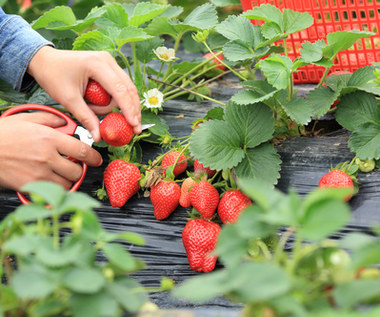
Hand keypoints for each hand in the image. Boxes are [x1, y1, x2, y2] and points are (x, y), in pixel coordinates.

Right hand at [0, 112, 101, 190]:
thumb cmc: (2, 133)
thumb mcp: (27, 118)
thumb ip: (50, 119)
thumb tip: (65, 122)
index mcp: (49, 139)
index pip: (82, 151)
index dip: (93, 157)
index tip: (96, 159)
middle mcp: (47, 157)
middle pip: (77, 170)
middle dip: (80, 169)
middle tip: (74, 165)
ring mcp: (38, 174)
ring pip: (66, 183)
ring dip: (67, 179)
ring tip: (60, 173)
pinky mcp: (29, 185)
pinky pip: (51, 191)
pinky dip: (54, 188)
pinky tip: (49, 179)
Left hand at [27, 46, 141, 141]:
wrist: (45, 60)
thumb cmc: (53, 75)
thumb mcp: (68, 99)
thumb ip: (86, 118)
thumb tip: (98, 136)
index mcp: (97, 64)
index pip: (120, 90)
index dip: (129, 110)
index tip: (134, 125)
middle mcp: (107, 61)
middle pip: (129, 89)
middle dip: (132, 110)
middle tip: (134, 128)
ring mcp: (110, 63)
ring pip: (126, 89)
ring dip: (120, 105)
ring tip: (97, 111)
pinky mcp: (109, 68)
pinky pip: (120, 87)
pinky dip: (117, 100)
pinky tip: (108, 108)